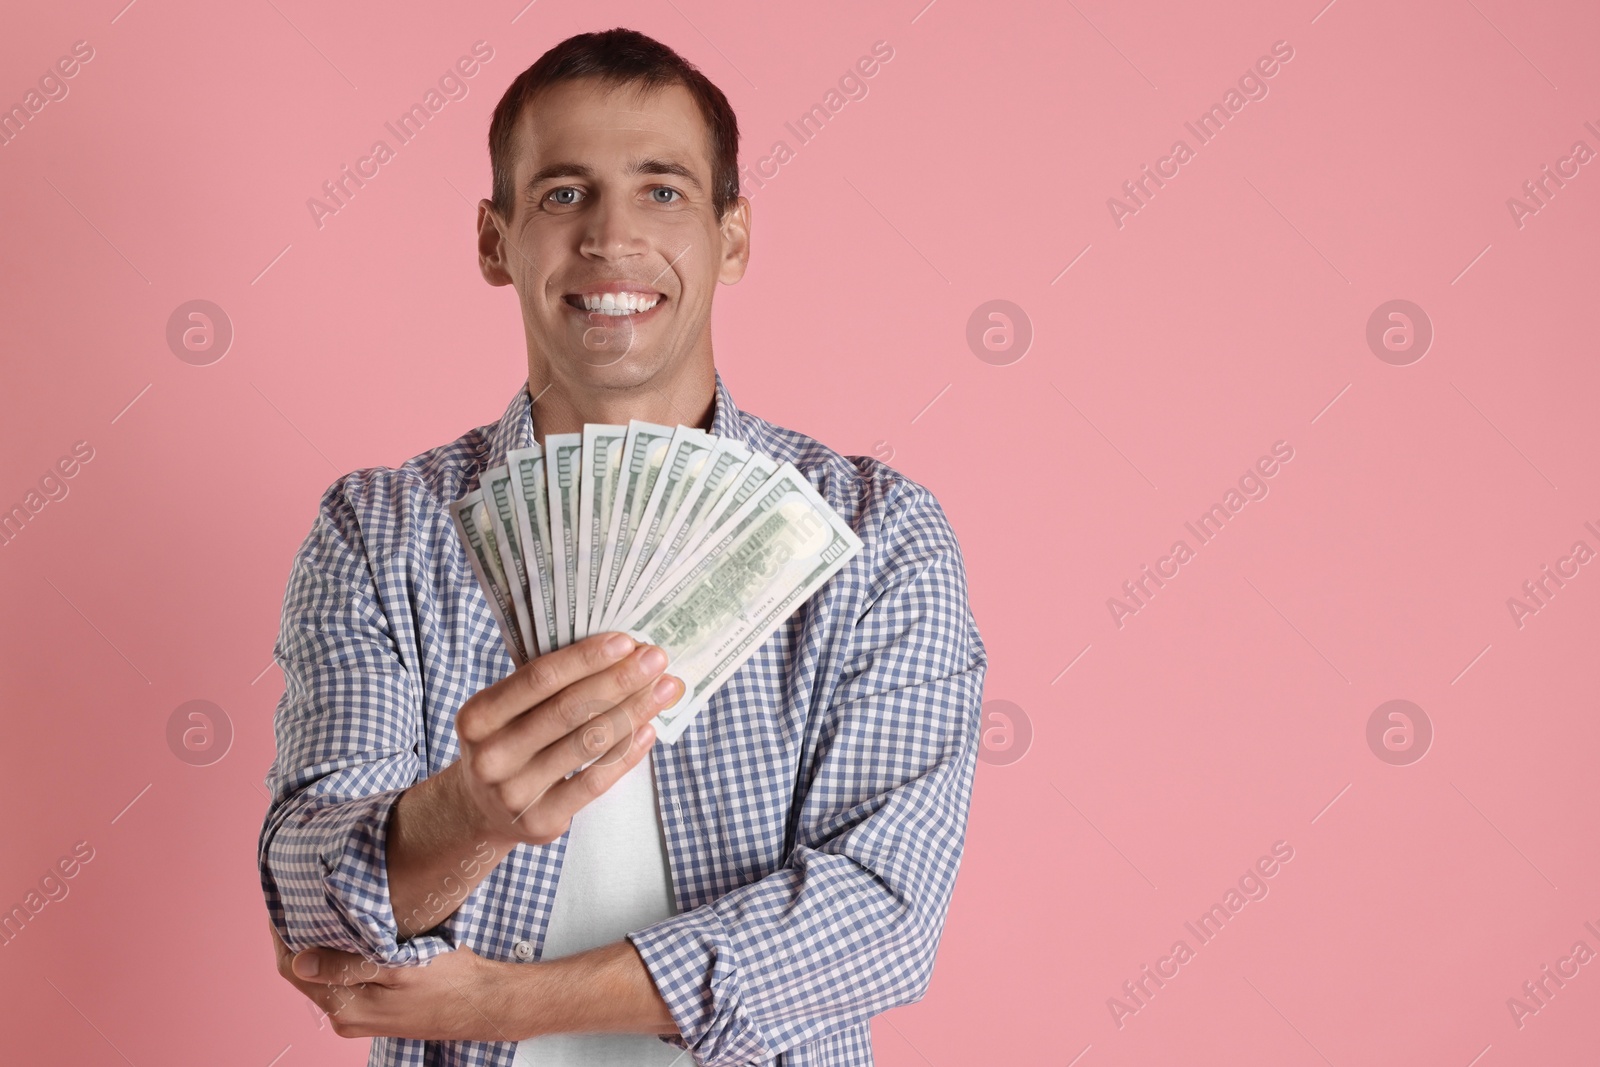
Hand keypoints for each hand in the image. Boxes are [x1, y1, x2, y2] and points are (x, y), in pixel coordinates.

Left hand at [269, 920, 528, 1040]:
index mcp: (346, 1008)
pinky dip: (340, 953)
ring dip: (321, 942)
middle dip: (300, 933)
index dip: (282, 932)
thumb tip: (300, 961)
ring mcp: (360, 1015)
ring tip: (324, 906)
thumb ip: (348, 967)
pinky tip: (351, 930)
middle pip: (305, 971)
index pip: (291, 967)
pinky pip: (343, 979)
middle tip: (302, 894)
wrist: (482, 1003)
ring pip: (324, 974)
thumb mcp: (399, 968)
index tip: (283, 898)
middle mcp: (345, 1016)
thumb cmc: (448, 981)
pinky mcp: (374, 1008)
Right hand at [453, 631, 683, 848]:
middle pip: (568, 709)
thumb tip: (619, 652)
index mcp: (477, 716)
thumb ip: (546, 687)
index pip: (539, 678)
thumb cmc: (508, 744)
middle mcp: (491, 754)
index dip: (585, 658)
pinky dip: (626, 754)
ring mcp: (514, 792)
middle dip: (619, 679)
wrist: (481, 812)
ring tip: (664, 689)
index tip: (625, 641)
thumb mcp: (505, 713)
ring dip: (633, 711)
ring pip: (586, 743)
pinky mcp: (541, 820)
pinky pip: (594, 783)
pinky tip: (649, 730)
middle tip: (656, 659)